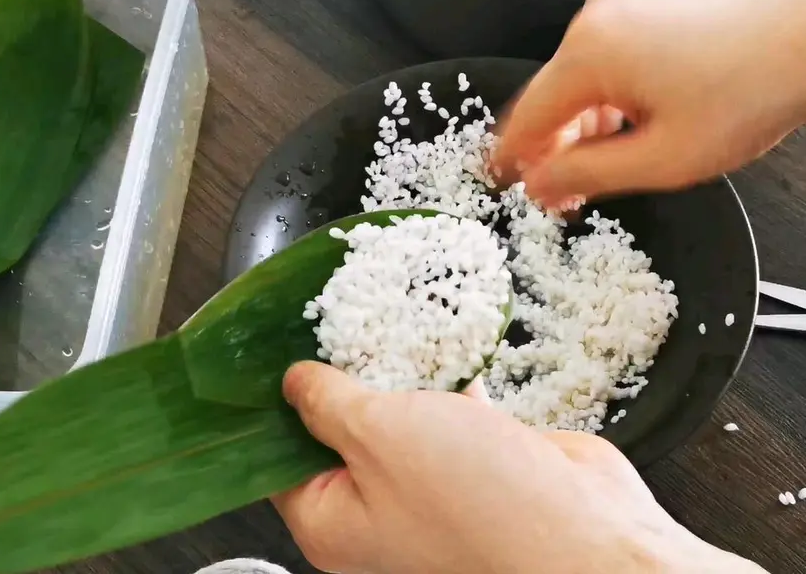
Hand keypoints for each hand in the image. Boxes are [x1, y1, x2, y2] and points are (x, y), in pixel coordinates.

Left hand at [272, 362, 761, 573]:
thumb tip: (293, 383)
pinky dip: (443, 384)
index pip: (277, 459)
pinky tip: (443, 350)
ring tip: (381, 324)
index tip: (275, 354)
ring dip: (394, 376)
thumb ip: (327, 402)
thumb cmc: (478, 505)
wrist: (586, 535)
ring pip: (394, 419)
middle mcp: (376, 510)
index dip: (274, 405)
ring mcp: (427, 487)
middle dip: (340, 379)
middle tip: (332, 325)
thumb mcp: (377, 434)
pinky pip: (444, 414)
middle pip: (337, 433)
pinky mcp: (473, 464)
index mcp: (333, 521)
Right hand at [492, 0, 805, 207]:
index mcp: (588, 54)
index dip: (510, 157)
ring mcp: (619, 7)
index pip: (526, 116)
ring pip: (577, 79)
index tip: (501, 185)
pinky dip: (604, 97)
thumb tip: (536, 186)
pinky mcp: (643, 6)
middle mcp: (592, 21)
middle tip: (562, 195)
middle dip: (552, 147)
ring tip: (599, 167)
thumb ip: (586, 176)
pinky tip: (625, 127)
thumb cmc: (745, 98)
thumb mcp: (661, 159)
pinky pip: (604, 58)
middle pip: (550, 96)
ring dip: (581, 125)